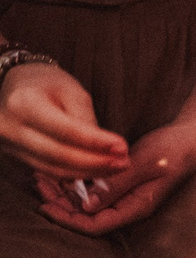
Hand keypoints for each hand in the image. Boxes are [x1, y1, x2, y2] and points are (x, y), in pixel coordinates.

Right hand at [1, 61, 126, 177]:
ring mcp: (10, 146)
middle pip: (58, 155)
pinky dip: (74, 174)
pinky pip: (48, 171)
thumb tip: (106, 149)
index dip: (95, 142)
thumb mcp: (71, 91)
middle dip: (95, 162)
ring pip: (53, 168)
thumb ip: (85, 119)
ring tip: (115, 168)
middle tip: (123, 163)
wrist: (17, 86)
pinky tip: (96, 171)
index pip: (65, 130)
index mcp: (24, 104)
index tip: (122, 147)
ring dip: (88, 172)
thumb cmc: (46, 83)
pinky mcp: (16, 157)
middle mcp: (11, 128)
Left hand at [33, 117, 195, 234]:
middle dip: (60, 206)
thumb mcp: (146, 163)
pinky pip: (93, 192)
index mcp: (137, 207)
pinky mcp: (123, 186)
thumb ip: (118, 183)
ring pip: (88, 205)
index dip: (68, 219)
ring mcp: (126, 197)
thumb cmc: (175, 149)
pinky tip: (62, 172)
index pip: (95, 226)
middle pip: (87, 218)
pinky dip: (75, 184)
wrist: (193, 137)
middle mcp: (129, 207)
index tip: (46, 203)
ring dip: (64, 194)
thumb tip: (89, 204)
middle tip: (38, 184)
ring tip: (43, 177)